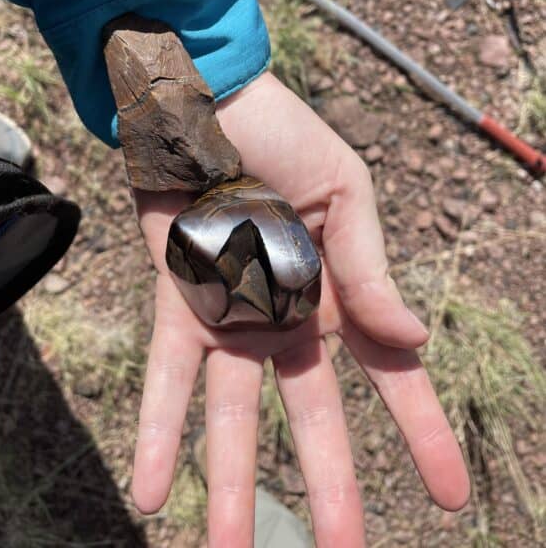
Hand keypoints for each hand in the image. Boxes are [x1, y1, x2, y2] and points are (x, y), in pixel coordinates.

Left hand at [130, 72, 469, 545]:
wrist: (202, 105)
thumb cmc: (282, 136)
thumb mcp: (346, 195)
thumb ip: (369, 269)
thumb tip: (414, 341)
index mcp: (338, 290)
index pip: (390, 376)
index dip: (422, 432)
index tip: (449, 494)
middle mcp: (286, 317)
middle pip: (311, 417)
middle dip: (327, 487)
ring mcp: (230, 316)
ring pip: (234, 416)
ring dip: (229, 484)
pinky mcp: (177, 303)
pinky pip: (169, 378)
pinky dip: (160, 431)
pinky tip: (151, 492)